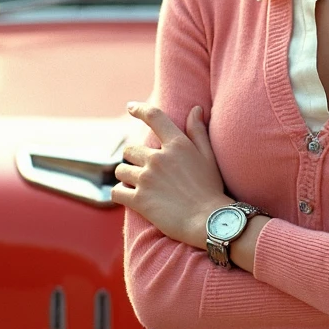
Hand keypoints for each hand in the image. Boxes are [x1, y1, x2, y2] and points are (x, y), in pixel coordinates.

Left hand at [112, 103, 225, 245]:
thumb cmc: (212, 189)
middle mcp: (158, 158)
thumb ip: (198, 131)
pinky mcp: (139, 200)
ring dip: (127, 177)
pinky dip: (120, 193)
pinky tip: (130, 197)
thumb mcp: (208, 156)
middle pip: (130, 150)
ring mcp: (147, 179)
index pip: (154, 117)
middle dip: (135, 159)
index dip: (140, 110)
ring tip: (140, 186)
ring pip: (121, 170)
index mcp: (177, 144)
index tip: (131, 108)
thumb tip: (195, 109)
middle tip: (146, 171)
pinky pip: (116, 191)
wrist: (210, 221)